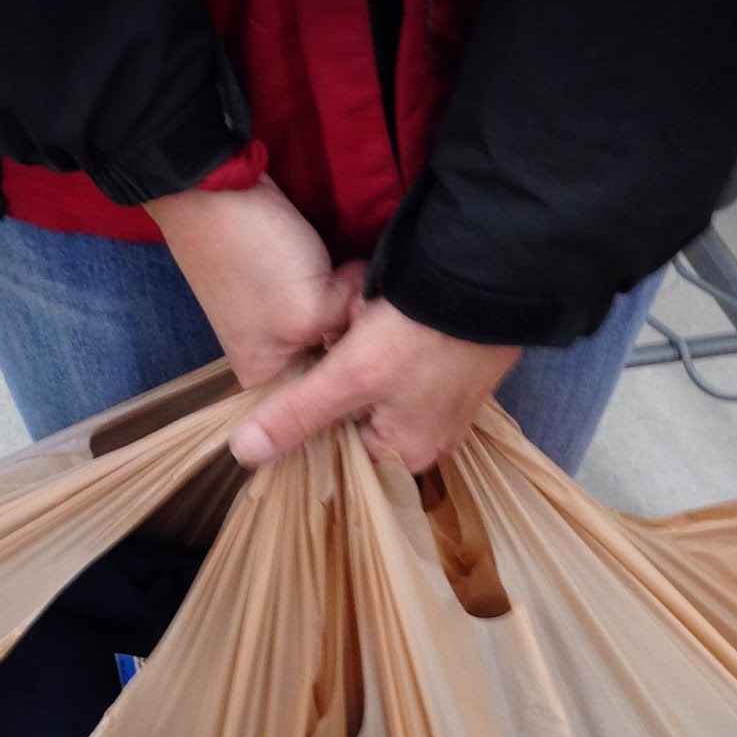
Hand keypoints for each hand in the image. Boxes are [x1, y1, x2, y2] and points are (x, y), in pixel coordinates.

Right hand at [145, 179, 362, 387]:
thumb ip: (349, 323)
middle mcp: (267, 351)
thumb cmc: (254, 257)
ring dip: (344, 296)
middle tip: (367, 305)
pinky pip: (320, 289)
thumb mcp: (311, 309)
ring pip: (329, 316)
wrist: (211, 187)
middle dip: (350, 327)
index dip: (353, 366)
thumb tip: (370, 307)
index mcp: (262, 376)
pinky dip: (334, 276)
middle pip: (329, 350)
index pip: (324, 388)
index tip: (377, 346)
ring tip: (352, 279)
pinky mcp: (280, 279)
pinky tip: (342, 264)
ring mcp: (273, 312)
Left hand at [229, 297, 518, 472]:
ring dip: (370, 353)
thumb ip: (296, 415)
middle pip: (361, 417)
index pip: (338, 449)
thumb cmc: (421, 335)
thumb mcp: (349, 376)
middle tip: (354, 334)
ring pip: (384, 386)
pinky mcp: (463, 371)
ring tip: (374, 318)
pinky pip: (411, 363)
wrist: (493, 278)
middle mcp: (432, 442)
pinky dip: (397, 339)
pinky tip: (394, 311)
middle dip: (347, 375)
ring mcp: (452, 407)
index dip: (317, 411)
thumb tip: (244, 453)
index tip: (317, 371)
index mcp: (403, 458)